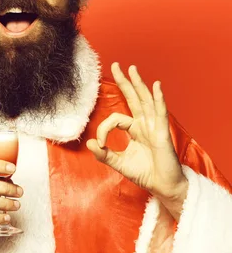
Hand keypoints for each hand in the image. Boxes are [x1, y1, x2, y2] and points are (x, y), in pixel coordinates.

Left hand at [86, 63, 187, 216]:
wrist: (162, 187)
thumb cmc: (145, 174)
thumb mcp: (119, 163)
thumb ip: (104, 154)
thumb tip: (90, 142)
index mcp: (134, 130)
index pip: (116, 119)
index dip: (104, 128)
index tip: (100, 144)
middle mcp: (145, 125)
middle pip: (134, 98)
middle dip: (125, 82)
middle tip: (116, 65)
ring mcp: (154, 127)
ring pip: (145, 101)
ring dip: (139, 84)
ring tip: (132, 69)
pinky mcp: (162, 133)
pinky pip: (160, 113)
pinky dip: (158, 99)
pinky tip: (156, 86)